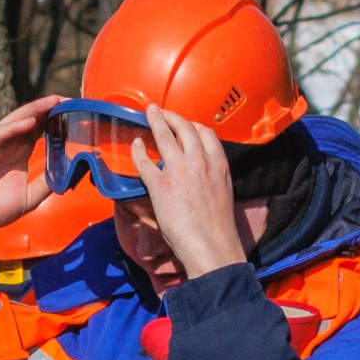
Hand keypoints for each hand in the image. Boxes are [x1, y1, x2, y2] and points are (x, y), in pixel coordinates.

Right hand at [0, 96, 59, 247]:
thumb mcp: (30, 196)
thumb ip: (47, 183)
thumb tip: (71, 174)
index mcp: (19, 152)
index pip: (40, 130)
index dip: (57, 120)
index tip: (77, 114)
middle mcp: (6, 144)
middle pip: (30, 120)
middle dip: (49, 109)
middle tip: (70, 100)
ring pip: (16, 122)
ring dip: (35, 110)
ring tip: (54, 101)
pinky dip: (15, 127)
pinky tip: (31, 121)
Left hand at [136, 108, 249, 279]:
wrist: (212, 247)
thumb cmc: (219, 228)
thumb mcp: (223, 193)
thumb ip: (212, 176)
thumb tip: (201, 175)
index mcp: (218, 166)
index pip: (206, 133)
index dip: (193, 124)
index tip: (185, 124)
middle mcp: (200, 162)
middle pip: (184, 127)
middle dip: (171, 115)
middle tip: (161, 112)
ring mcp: (179, 171)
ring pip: (163, 135)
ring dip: (154, 120)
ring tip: (148, 114)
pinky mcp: (160, 185)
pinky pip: (144, 160)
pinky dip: (138, 150)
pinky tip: (136, 145)